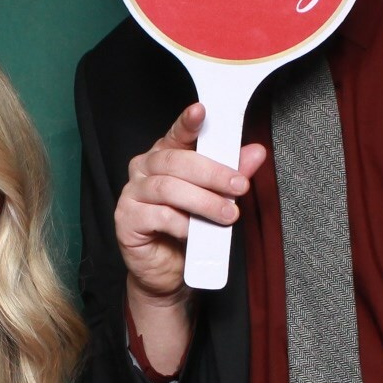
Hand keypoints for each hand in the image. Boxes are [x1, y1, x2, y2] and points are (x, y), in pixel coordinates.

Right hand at [116, 103, 265, 371]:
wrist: (167, 272)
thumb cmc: (189, 230)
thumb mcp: (216, 200)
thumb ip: (233, 175)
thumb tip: (256, 152)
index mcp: (164, 156)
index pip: (176, 134)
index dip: (187, 122)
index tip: (201, 111)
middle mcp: (144, 170)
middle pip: (175, 162)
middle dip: (212, 173)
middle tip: (238, 186)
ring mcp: (132, 194)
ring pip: (168, 188)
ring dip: (203, 201)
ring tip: (227, 215)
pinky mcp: (126, 220)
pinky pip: (156, 215)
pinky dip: (180, 223)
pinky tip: (193, 232)